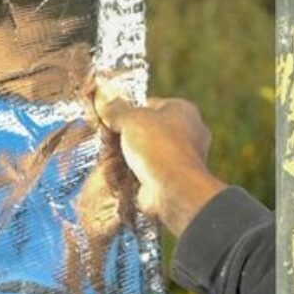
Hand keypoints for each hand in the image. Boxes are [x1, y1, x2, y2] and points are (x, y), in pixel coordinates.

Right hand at [92, 79, 225, 235]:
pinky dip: (132, 175)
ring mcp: (180, 159)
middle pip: (147, 130)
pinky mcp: (171, 180)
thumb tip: (106, 103)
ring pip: (145, 153)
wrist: (174, 189)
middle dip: (125, 136)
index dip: (128, 110)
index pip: (150, 104)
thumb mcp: (132, 119)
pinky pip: (146, 173)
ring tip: (109, 158)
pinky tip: (118, 176)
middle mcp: (187, 133)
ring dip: (126, 157)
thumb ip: (117, 110)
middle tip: (106, 139)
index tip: (110, 117)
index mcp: (183, 110)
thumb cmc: (159, 146)